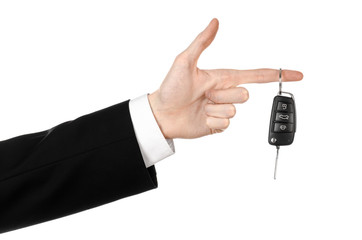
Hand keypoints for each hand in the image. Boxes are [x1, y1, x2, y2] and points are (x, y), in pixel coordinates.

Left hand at [148, 18, 302, 138]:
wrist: (161, 114)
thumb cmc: (171, 88)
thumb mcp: (185, 62)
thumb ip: (201, 42)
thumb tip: (214, 22)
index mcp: (223, 77)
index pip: (255, 75)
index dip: (276, 74)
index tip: (296, 75)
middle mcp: (225, 93)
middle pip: (244, 95)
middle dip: (224, 95)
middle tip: (203, 95)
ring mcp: (222, 109)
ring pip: (234, 111)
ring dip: (214, 109)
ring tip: (199, 106)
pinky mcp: (218, 124)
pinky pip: (225, 124)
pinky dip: (211, 121)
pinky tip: (200, 117)